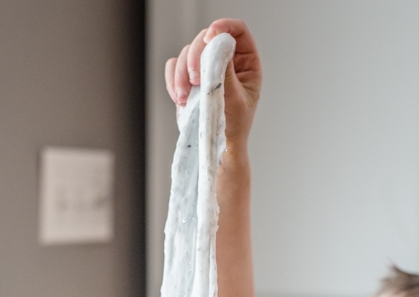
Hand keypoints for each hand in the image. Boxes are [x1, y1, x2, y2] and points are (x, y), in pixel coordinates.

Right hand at [164, 19, 261, 157]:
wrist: (218, 146)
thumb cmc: (233, 126)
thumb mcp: (235, 99)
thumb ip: (226, 71)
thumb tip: (216, 45)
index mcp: (246, 62)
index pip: (237, 31)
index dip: (224, 27)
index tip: (210, 36)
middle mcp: (225, 61)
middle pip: (207, 38)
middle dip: (196, 55)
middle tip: (195, 80)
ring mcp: (205, 69)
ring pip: (187, 52)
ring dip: (181, 73)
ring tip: (185, 97)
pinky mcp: (188, 80)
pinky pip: (174, 67)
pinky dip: (172, 80)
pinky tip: (180, 98)